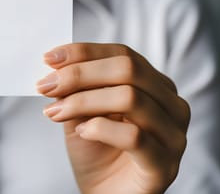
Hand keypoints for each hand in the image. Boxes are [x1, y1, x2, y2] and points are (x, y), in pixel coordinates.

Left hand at [36, 43, 189, 193]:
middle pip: (128, 70)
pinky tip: (82, 132)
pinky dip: (100, 128)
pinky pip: (134, 136)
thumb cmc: (95, 151)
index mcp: (155, 86)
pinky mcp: (164, 166)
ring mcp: (173, 136)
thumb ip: (76, 88)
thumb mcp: (81, 111)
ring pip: (130, 98)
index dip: (85, 52)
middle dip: (80, 74)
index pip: (123, 54)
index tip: (50, 58)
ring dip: (83, 101)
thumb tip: (56, 63)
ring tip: (56, 112)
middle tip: (46, 85)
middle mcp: (172, 106)